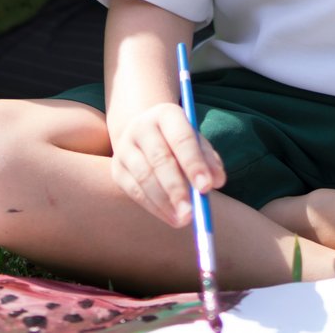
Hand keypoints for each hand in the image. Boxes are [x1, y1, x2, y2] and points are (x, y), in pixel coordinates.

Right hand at [108, 101, 226, 228]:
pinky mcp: (117, 169)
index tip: (207, 188)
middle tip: (192, 213)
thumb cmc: (179, 142)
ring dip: (165, 202)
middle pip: (159, 159)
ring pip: (144, 177)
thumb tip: (217, 181)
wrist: (144, 133)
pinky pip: (135, 192)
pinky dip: (155, 208)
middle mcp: (142, 127)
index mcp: (166, 114)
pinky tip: (171, 218)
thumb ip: (209, 160)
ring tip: (184, 219)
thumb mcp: (197, 143)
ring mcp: (125, 147)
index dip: (194, 163)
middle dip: (177, 188)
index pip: (181, 138)